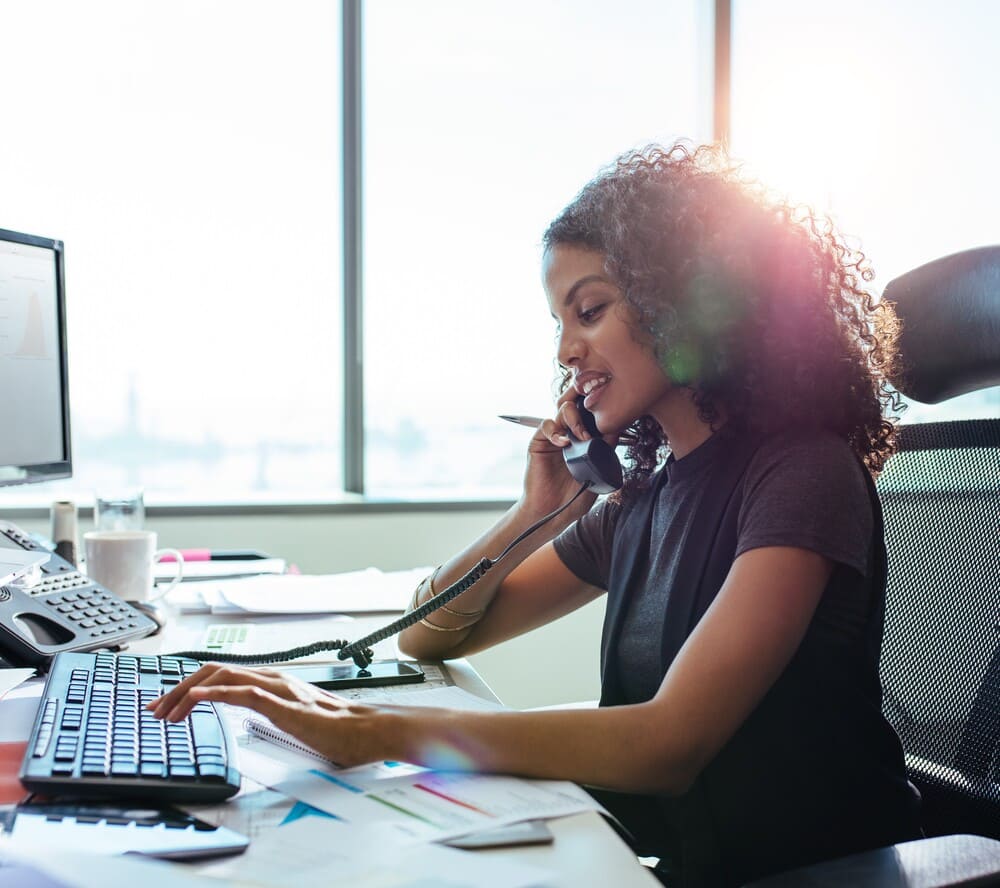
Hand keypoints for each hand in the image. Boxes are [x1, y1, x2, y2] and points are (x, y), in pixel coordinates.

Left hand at [146, 662, 383, 767]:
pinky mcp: (284, 705)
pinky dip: (215, 693)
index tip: (166, 705)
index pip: (222, 675)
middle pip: (214, 671)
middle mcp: (272, 678)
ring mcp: (278, 689)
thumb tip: (251, 720)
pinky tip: (196, 700)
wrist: (368, 731)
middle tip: (154, 709)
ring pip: (224, 676)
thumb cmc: (338, 730)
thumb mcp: (293, 720)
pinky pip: (244, 693)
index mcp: (273, 682)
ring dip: (188, 692)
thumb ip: (272, 714)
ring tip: (166, 710)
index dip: (189, 686)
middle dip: (178, 688)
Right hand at [520, 390, 603, 517]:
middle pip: (577, 403)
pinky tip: (564, 443)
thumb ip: (606, 452)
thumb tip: (616, 429)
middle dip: (585, 399)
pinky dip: (556, 431)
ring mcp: (554, 437)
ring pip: (563, 408)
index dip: (600, 408)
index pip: (593, 414)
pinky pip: (547, 425)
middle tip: (595, 408)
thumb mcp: (597, 473)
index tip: (612, 410)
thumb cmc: (573, 498)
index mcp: (585, 440)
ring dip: (575, 418)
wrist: (552, 513)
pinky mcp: (539, 442)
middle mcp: (570, 434)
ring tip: (582, 436)